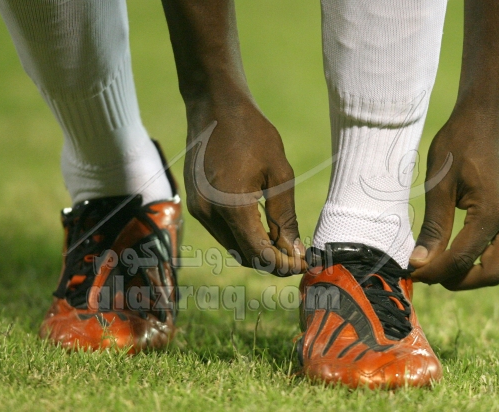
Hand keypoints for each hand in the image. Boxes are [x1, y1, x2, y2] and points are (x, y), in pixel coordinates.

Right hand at [184, 100, 305, 275]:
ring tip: (283, 241)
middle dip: (272, 261)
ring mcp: (198, 209)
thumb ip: (285, 216)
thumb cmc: (252, 133)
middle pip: (244, 255)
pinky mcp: (195, 204)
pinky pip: (222, 232)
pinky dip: (242, 236)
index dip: (283, 265)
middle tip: (297, 254)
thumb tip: (294, 251)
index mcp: (231, 206)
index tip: (304, 262)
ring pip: (232, 246)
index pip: (259, 253)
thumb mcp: (279, 173)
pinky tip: (262, 227)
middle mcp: (208, 213)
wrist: (214, 106)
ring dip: (257, 250)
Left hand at [410, 107, 498, 289]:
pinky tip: (466, 251)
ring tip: (447, 265)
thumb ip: (432, 227)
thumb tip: (419, 261)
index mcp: (492, 212)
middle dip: (458, 280)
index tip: (413, 272)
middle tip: (430, 272)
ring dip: (478, 275)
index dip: (434, 272)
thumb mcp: (439, 184)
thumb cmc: (460, 142)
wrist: (491, 115)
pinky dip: (491, 261)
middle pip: (491, 274)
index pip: (461, 259)